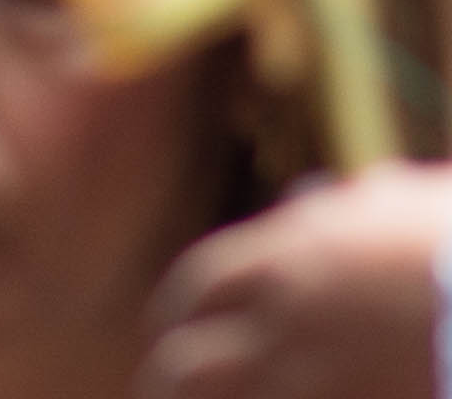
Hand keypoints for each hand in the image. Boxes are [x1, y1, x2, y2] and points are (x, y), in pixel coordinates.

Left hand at [147, 167, 451, 398]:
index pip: (202, 288)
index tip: (174, 331)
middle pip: (189, 367)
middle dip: (174, 383)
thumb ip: (353, 209)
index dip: (182, 313)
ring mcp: (310, 386)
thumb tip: (312, 198)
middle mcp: (284, 327)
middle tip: (168, 393)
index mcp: (292, 260)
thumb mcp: (408, 208)